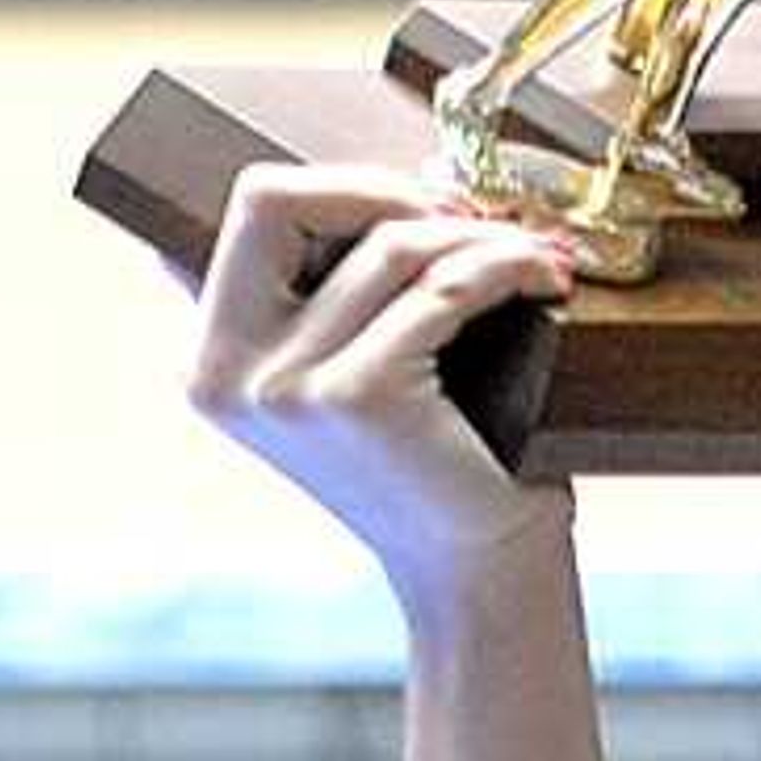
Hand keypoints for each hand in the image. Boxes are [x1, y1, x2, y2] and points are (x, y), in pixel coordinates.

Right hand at [183, 160, 575, 612]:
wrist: (477, 574)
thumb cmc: (432, 468)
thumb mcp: (350, 375)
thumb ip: (317, 297)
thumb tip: (333, 187)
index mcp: (214, 363)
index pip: (253, 208)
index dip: (342, 187)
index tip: (417, 209)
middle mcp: (232, 375)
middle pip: (281, 199)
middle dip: (386, 188)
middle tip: (466, 215)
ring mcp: (288, 386)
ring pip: (389, 244)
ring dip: (478, 237)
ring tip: (533, 257)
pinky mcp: (356, 395)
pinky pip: (443, 287)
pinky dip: (508, 270)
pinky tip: (546, 283)